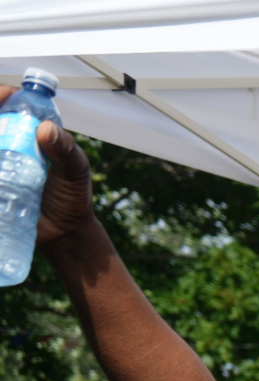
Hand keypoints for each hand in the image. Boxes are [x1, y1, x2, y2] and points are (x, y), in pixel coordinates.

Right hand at [0, 88, 95, 247]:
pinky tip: (1, 177)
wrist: (64, 232)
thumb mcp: (76, 171)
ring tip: (2, 155)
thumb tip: (45, 129)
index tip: (4, 96)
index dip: (2, 94)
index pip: (9, 101)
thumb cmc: (72, 197)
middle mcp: (7, 142)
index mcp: (29, 131)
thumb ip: (66, 150)